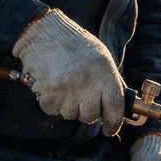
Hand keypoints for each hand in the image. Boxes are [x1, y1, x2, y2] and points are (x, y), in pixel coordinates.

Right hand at [12, 9, 125, 134]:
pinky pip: (52, 110)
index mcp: (104, 72)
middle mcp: (88, 82)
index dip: (114, 122)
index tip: (109, 129)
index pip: (115, 106)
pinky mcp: (48, 93)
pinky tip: (51, 86)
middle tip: (79, 97)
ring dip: (67, 106)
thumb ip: (108, 81)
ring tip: (64, 85)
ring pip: (70, 115)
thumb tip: (116, 107)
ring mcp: (67, 89)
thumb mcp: (100, 57)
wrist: (44, 31)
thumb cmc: (74, 44)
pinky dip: (51, 103)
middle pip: (91, 115)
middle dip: (86, 112)